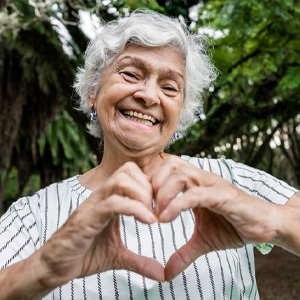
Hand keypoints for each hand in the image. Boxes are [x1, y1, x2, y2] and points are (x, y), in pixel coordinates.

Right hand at [37, 162, 163, 289]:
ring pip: (120, 180)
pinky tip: (148, 222)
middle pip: (128, 170)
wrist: (53, 267)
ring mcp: (93, 206)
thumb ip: (140, 261)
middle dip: (149, 187)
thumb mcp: (118, 257)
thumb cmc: (83, 255)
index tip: (160, 206)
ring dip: (142, 195)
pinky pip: (112, 203)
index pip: (131, 173)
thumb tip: (162, 274)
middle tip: (157, 209)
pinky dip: (134, 209)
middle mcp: (101, 197)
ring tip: (151, 216)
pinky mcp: (86, 219)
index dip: (150, 185)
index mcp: (109, 200)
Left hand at [151, 154, 276, 280]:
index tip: (143, 203)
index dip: (151, 182)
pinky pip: (195, 193)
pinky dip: (177, 204)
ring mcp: (212, 185)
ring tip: (156, 214)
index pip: (167, 168)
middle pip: (170, 164)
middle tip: (146, 206)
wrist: (263, 227)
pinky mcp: (223, 196)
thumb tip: (166, 272)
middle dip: (153, 184)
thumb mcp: (203, 241)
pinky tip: (166, 219)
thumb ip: (183, 252)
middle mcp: (202, 178)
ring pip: (180, 175)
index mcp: (195, 183)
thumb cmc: (233, 226)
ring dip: (163, 193)